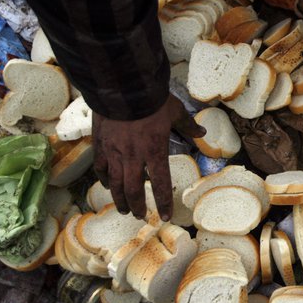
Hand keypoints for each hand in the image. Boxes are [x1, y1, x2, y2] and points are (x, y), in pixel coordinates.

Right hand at [92, 94, 202, 220]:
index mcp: (155, 152)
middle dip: (137, 207)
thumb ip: (188, 126)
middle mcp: (133, 157)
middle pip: (133, 191)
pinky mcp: (100, 145)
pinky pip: (100, 168)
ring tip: (124, 210)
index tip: (165, 216)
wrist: (122, 85)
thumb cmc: (152, 99)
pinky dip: (104, 179)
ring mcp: (114, 152)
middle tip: (141, 216)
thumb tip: (203, 132)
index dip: (163, 203)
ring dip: (120, 200)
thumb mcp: (175, 111)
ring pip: (115, 184)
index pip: (160, 185)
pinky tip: (106, 185)